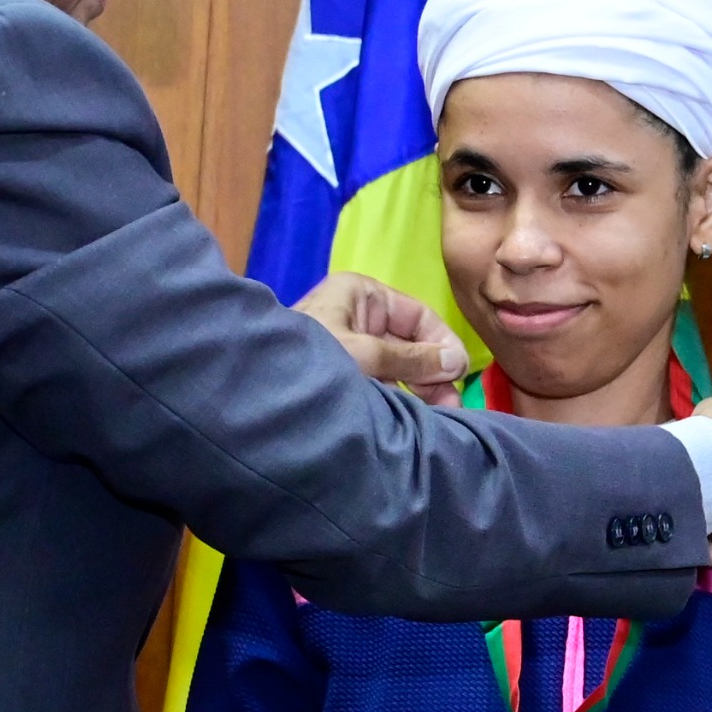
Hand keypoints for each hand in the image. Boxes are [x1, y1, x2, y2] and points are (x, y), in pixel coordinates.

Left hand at [293, 270, 467, 405]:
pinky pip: (382, 383)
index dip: (443, 345)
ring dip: (418, 390)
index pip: (419, 316)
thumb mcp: (364, 356)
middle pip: (411, 343)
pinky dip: (398, 399)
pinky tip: (412, 418)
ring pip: (399, 367)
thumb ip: (413, 360)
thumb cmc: (306, 362)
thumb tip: (458, 362)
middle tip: (449, 408)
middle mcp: (358, 315)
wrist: (251, 394)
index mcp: (361, 294)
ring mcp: (350, 345)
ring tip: (434, 418)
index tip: (460, 375)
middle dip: (432, 374)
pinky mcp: (343, 374)